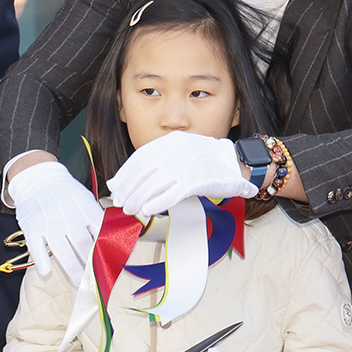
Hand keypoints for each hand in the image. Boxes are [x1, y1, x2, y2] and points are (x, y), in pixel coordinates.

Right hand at [9, 159, 103, 285]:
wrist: (39, 178)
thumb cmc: (67, 194)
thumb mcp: (86, 200)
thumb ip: (98, 220)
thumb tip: (117, 239)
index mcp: (86, 208)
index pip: (100, 233)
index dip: (107, 252)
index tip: (112, 267)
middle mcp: (69, 216)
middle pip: (83, 245)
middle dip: (91, 265)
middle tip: (97, 281)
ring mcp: (49, 223)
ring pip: (62, 249)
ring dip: (72, 268)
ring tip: (80, 283)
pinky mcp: (32, 228)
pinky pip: (36, 246)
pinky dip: (41, 259)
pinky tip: (47, 272)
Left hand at [107, 131, 258, 217]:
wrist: (234, 162)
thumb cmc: (206, 160)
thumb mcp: (180, 152)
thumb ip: (156, 161)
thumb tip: (124, 178)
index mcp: (172, 141)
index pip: (140, 157)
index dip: (125, 174)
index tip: (116, 187)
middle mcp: (177, 150)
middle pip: (144, 171)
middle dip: (129, 189)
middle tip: (121, 202)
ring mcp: (186, 165)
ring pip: (154, 184)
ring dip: (139, 199)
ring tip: (132, 209)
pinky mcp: (196, 181)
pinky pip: (172, 194)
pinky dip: (157, 203)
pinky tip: (148, 210)